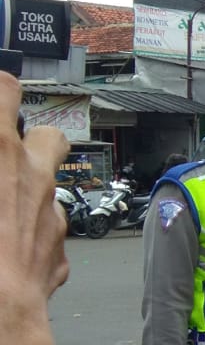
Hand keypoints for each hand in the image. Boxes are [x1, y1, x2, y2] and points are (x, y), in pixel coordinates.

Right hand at [0, 72, 69, 344]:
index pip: (4, 89)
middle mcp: (33, 175)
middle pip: (48, 136)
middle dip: (29, 140)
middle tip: (2, 154)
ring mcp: (52, 215)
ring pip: (52, 190)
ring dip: (30, 193)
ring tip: (0, 211)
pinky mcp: (58, 254)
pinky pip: (48, 235)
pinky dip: (31, 238)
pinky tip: (6, 253)